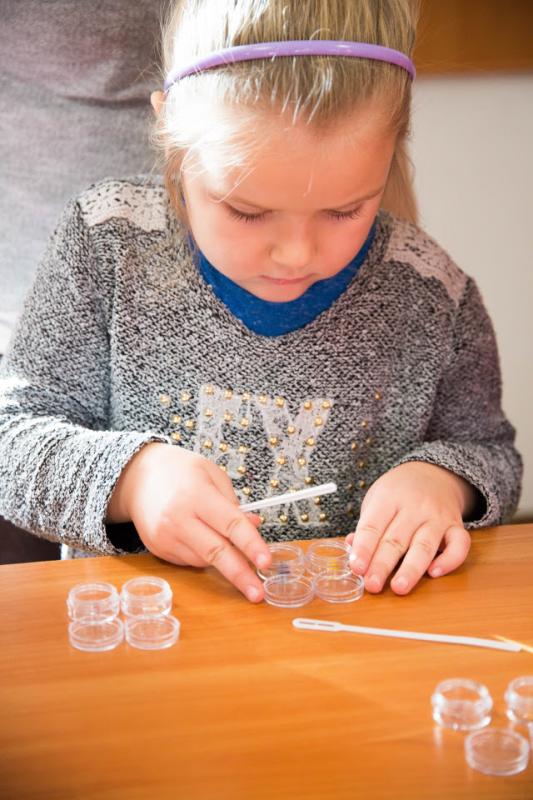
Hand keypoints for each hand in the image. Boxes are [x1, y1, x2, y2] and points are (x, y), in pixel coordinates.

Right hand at [107, 443, 270, 601]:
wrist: (137, 477)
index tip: (266, 561)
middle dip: (240, 575)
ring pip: (204, 561)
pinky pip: (190, 561)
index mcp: (196, 494)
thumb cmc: (180, 471)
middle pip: (215, 552)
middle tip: (258, 593)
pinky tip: (204, 540)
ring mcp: (165, 537)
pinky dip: (205, 557)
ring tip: (234, 548)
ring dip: (225, 561)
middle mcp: (177, 519)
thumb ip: (234, 502)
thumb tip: (254, 527)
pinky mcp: (158, 549)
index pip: (230, 524)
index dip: (251, 545)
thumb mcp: (211, 474)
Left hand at [346, 462, 473, 594]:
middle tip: (372, 585)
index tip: (356, 568)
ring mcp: (437, 516)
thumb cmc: (398, 493)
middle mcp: (414, 506)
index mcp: (388, 498)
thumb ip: (366, 528)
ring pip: (424, 545)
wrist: (433, 473)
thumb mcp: (376, 501)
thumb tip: (353, 552)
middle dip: (383, 565)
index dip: (364, 548)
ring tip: (399, 587)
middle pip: (396, 539)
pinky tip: (435, 573)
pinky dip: (450, 560)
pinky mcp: (456, 526)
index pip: (373, 526)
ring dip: (411, 569)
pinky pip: (459, 544)